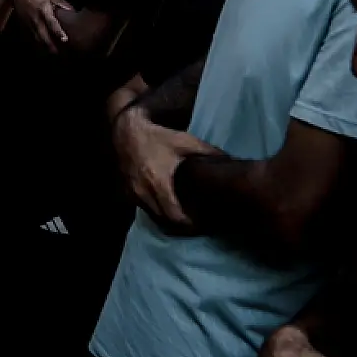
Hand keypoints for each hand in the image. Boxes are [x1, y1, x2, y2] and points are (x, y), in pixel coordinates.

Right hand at [12, 0, 72, 51]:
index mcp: (44, 9)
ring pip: (37, 38)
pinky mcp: (25, 26)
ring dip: (45, 46)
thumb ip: (62, 3)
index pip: (51, 22)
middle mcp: (36, 18)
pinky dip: (38, 43)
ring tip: (53, 53)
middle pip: (43, 34)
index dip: (58, 31)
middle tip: (58, 52)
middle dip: (50, 44)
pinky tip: (44, 48)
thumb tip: (72, 11)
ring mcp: (29, 23)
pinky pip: (32, 37)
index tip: (65, 39)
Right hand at [112, 106, 220, 225]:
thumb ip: (207, 152)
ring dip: (167, 219)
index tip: (202, 224)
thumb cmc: (157, 137)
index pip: (175, 216)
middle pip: (164, 221)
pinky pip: (144, 209)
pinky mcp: (127, 192)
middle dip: (180, 225)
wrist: (126, 131)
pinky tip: (165, 206)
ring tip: (183, 218)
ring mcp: (133, 195)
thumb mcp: (184, 141)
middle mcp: (144, 194)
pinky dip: (155, 211)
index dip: (189, 224)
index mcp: (159, 184)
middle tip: (196, 224)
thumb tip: (230, 162)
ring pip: (153, 216)